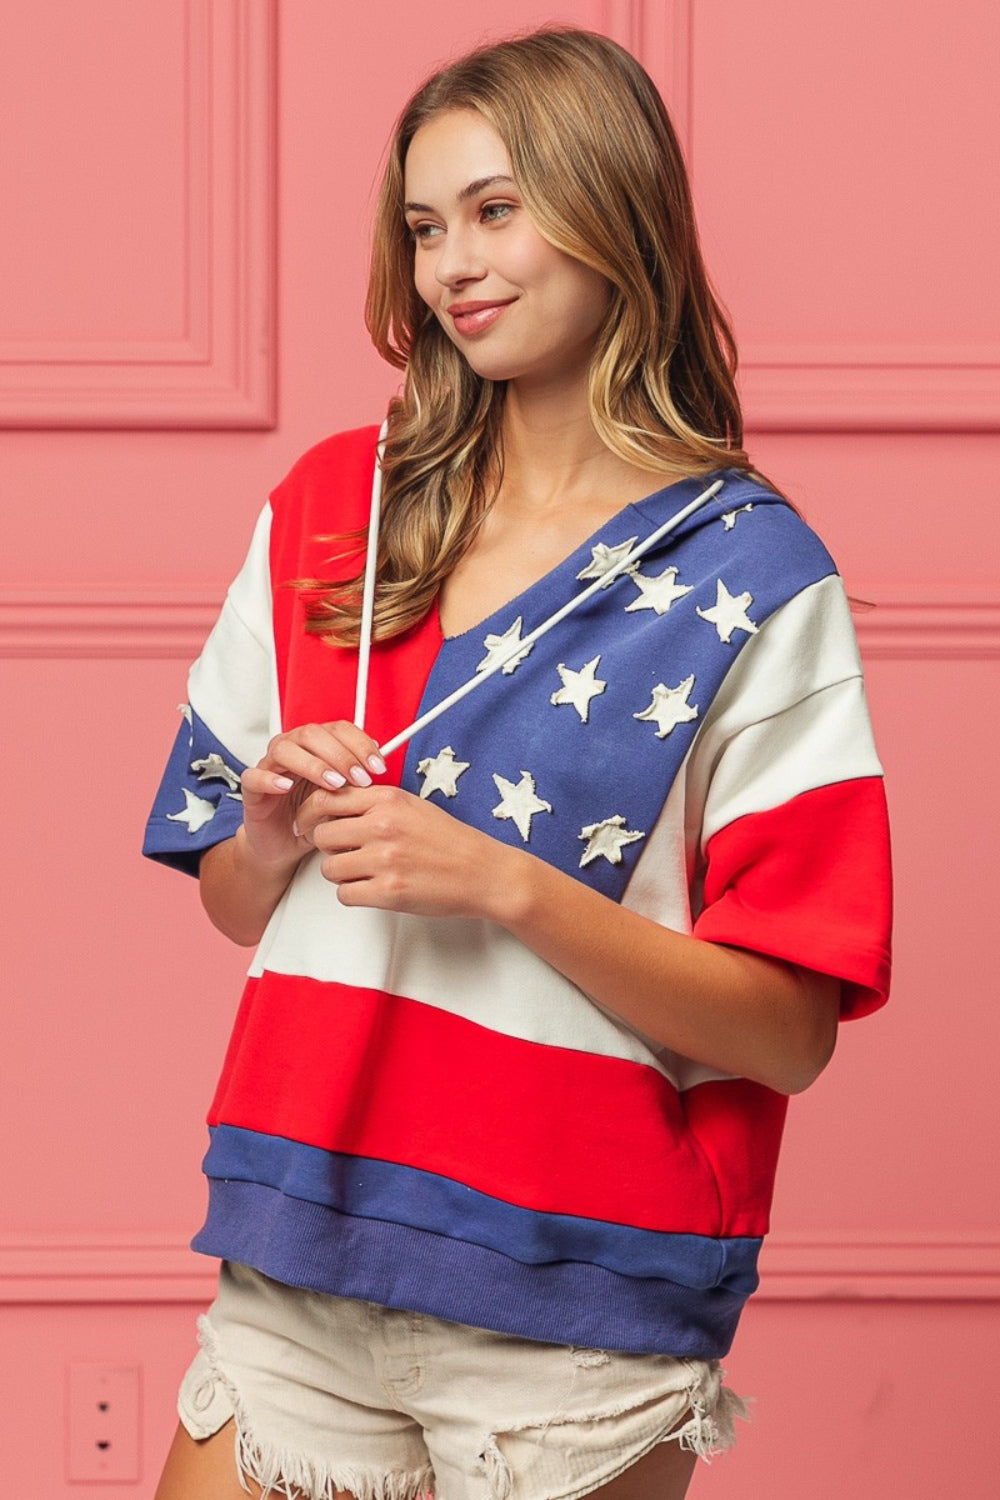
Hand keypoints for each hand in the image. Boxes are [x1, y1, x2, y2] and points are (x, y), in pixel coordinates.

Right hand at [239, 720, 386, 870]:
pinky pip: (254, 776)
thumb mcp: (344, 797)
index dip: (359, 743)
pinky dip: (270, 779)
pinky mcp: (252, 789)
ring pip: (284, 749)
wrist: (286, 843)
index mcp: (316, 745)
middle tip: (359, 778)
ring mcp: (270, 767)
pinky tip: (286, 787)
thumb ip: (356, 779)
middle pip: (311, 734)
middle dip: (340, 754)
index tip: (377, 766)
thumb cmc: (314, 816)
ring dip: (312, 764)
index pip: (337, 729)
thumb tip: (379, 766)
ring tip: (333, 784)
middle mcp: (292, 749)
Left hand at [297, 783, 519, 920]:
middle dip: (328, 847)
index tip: (312, 824)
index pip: (326, 799)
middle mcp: (383, 826)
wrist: (484, 872)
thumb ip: (374, 804)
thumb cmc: (451, 842)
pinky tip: (372, 888)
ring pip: (329, 867)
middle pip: (322, 834)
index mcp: (388, 799)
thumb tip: (334, 809)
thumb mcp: (412, 806)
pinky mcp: (388, 892)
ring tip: (364, 872)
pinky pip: (345, 894)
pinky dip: (354, 893)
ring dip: (341, 873)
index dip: (312, 814)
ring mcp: (385, 859)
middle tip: (343, 852)